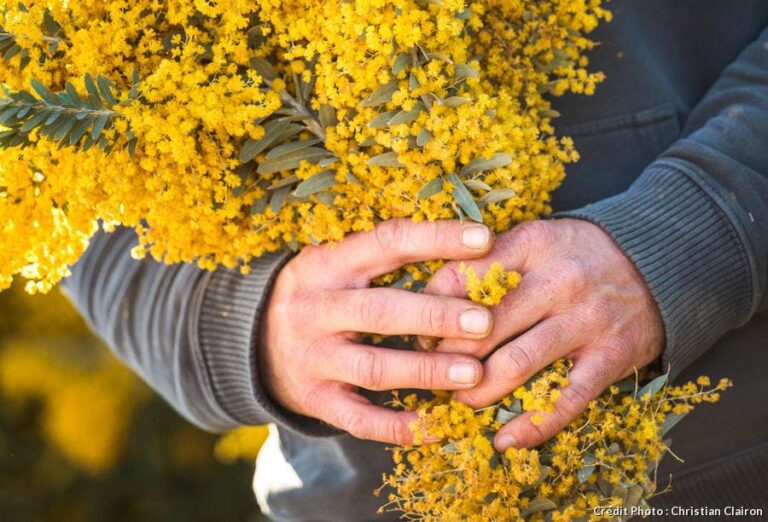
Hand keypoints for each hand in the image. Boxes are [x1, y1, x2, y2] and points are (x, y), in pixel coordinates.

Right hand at [261, 219, 496, 443]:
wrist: (250, 339)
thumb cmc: (319, 292)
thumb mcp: (337, 262)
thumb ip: (386, 254)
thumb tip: (467, 241)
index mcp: (326, 263)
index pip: (385, 242)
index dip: (435, 238)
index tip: (484, 239)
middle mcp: (314, 309)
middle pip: (379, 311)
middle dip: (435, 316)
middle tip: (485, 321)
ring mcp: (312, 358)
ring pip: (374, 367)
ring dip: (427, 371)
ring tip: (475, 373)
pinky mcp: (314, 400)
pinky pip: (360, 419)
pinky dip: (400, 427)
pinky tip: (440, 426)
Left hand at [424, 219, 663, 450]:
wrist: (658, 264)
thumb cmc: (576, 255)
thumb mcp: (533, 239)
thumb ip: (486, 260)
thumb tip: (428, 298)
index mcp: (531, 243)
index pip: (462, 278)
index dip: (430, 311)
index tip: (420, 333)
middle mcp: (558, 279)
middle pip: (482, 326)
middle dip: (447, 358)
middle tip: (431, 374)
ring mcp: (587, 320)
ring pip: (516, 364)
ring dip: (478, 392)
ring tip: (460, 402)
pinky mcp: (611, 356)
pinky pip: (566, 399)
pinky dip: (532, 426)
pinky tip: (505, 440)